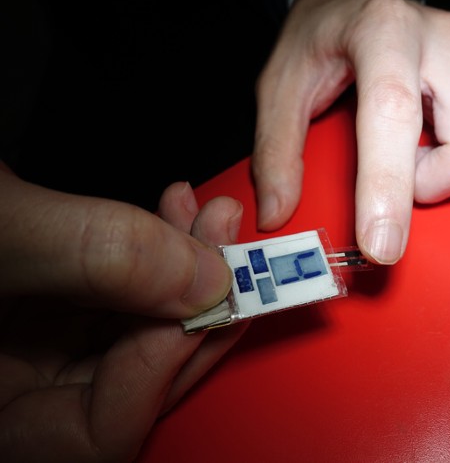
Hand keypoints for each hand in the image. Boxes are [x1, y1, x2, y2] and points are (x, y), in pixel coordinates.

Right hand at [0, 168, 247, 461]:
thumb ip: (96, 254)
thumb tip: (206, 279)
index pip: (97, 434)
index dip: (162, 366)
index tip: (213, 290)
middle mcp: (6, 396)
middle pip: (127, 386)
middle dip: (191, 309)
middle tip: (228, 244)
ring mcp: (19, 355)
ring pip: (127, 336)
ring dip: (180, 273)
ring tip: (204, 214)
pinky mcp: (32, 313)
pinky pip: (109, 301)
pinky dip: (146, 257)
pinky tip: (169, 213)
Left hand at [251, 0, 449, 264]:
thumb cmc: (321, 35)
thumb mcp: (281, 84)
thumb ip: (277, 149)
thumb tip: (278, 211)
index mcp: (383, 32)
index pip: (394, 115)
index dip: (388, 188)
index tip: (380, 244)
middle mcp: (442, 40)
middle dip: (434, 183)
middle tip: (395, 167)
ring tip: (414, 154)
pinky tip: (436, 145)